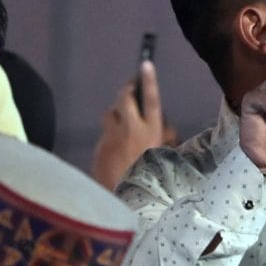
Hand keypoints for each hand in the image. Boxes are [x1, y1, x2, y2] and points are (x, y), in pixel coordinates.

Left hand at [92, 61, 167, 190]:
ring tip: (121, 125)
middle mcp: (130, 129)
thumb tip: (166, 132)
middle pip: (123, 98)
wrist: (127, 201)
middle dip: (126, 91)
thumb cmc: (152, 180)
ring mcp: (111, 137)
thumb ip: (164, 140)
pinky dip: (109, 137)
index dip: (148, 81)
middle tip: (129, 90)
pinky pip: (104, 134)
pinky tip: (114, 151)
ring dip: (115, 115)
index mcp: (151, 131)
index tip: (145, 63)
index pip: (151, 99)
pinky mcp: (99, 147)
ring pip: (109, 113)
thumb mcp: (164, 157)